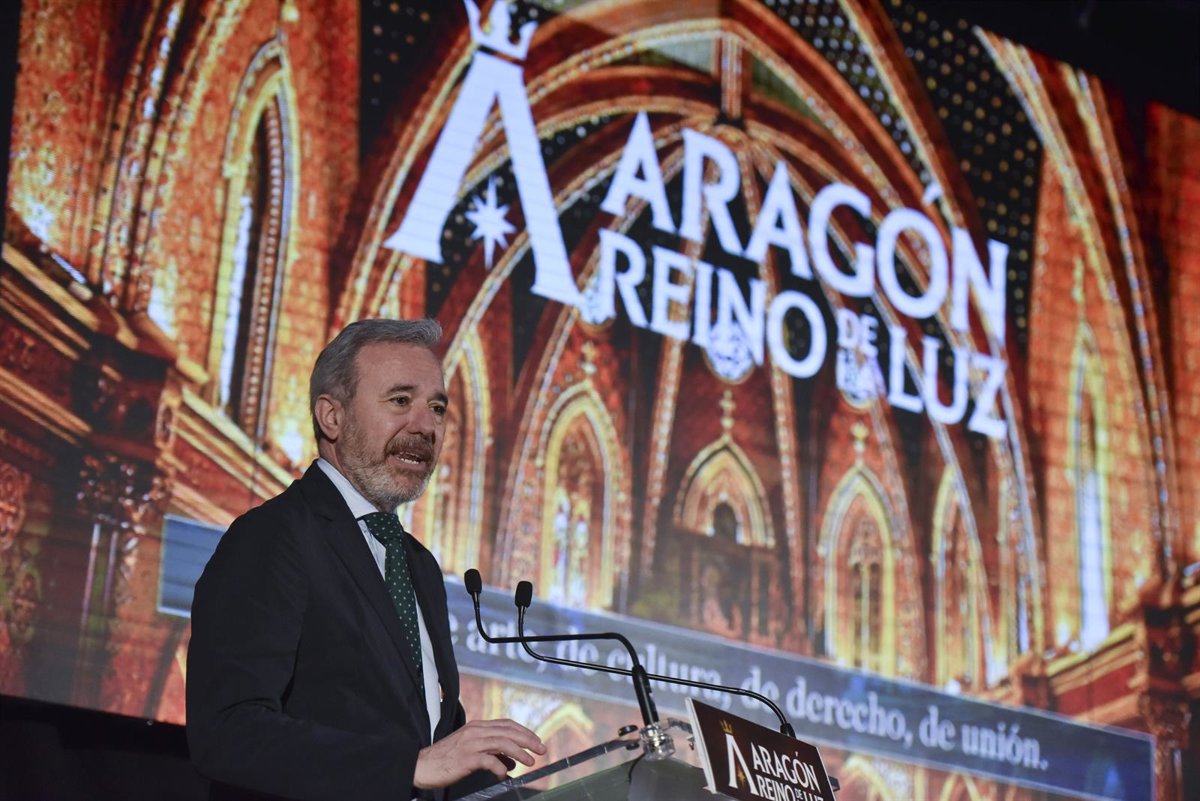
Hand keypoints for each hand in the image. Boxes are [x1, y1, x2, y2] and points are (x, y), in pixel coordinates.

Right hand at [413, 718, 546, 788]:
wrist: (423, 766)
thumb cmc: (446, 759)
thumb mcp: (469, 748)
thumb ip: (489, 749)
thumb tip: (510, 759)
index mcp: (477, 726)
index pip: (506, 724)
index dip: (524, 731)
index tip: (536, 740)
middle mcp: (476, 731)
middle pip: (508, 731)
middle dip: (528, 740)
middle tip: (541, 749)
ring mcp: (471, 744)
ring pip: (503, 743)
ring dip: (520, 752)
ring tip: (530, 761)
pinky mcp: (466, 758)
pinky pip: (489, 761)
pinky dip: (500, 768)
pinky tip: (504, 775)